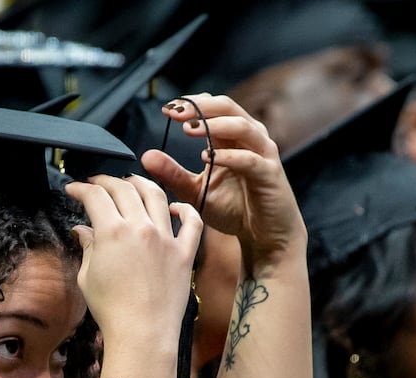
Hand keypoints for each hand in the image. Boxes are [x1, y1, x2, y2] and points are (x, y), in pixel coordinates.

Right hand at [63, 174, 202, 346]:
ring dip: (141, 183)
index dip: (81, 189)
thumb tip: (82, 231)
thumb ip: (87, 247)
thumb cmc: (111, 310)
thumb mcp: (88, 277)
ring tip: (132, 181)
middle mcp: (141, 228)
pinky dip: (185, 210)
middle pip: (124, 189)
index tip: (74, 190)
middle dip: (107, 181)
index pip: (95, 197)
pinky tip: (176, 207)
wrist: (142, 333)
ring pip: (156, 196)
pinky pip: (192, 223)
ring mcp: (166, 238)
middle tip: (98, 183)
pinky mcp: (184, 253)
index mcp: (112, 233)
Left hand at [141, 94, 305, 276]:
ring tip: (188, 130)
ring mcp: (262, 153)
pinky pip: (250, 158)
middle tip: (175, 113)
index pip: (212, 108)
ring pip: (241, 126)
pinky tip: (208, 157)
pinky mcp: (270, 173)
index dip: (190, 104)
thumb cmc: (234, 210)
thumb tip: (146, 156)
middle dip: (200, 107)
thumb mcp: (195, 191)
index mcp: (231, 137)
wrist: (263, 235)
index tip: (166, 109)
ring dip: (214, 125)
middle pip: (227, 107)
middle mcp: (249, 138)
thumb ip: (172, 174)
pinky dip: (229, 156)